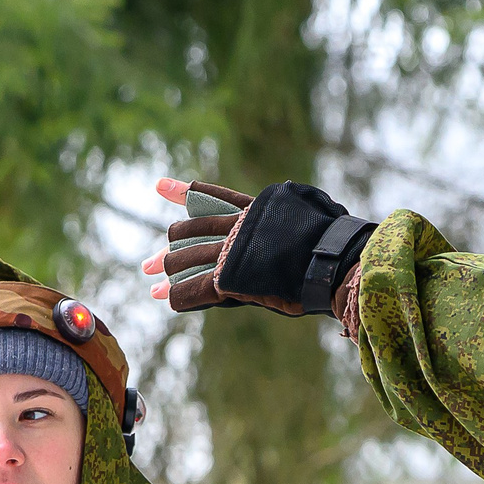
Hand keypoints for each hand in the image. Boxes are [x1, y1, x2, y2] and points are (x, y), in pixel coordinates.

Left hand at [146, 177, 375, 318]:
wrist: (333, 259)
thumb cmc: (332, 239)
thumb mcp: (306, 215)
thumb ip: (286, 216)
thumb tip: (292, 205)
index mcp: (255, 211)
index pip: (213, 197)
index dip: (184, 192)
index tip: (160, 186)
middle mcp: (238, 227)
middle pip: (192, 230)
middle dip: (170, 246)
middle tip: (150, 262)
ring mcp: (232, 251)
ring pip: (188, 257)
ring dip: (169, 268)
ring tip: (152, 277)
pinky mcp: (230, 277)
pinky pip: (195, 287)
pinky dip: (179, 294)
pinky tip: (164, 298)